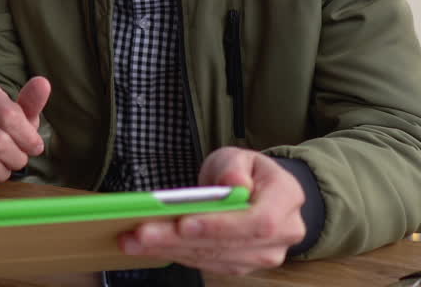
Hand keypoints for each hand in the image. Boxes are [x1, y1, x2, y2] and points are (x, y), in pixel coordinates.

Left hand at [119, 147, 305, 275]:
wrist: (260, 192)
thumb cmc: (248, 171)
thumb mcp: (240, 155)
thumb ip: (234, 167)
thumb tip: (233, 184)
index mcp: (286, 200)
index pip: (257, 221)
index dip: (220, 226)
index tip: (184, 224)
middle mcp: (282, 235)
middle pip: (228, 245)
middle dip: (179, 240)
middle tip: (140, 233)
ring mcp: (262, 256)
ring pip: (213, 258)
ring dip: (170, 250)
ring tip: (134, 239)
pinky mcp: (241, 265)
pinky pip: (206, 264)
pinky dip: (176, 254)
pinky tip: (149, 246)